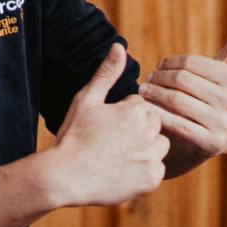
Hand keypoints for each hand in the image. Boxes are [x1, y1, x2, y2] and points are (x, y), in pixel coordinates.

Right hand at [49, 43, 168, 206]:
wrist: (65, 177)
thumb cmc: (73, 135)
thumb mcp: (86, 100)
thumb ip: (107, 73)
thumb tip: (119, 46)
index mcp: (135, 110)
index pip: (141, 106)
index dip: (123, 116)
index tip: (107, 127)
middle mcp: (148, 133)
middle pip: (154, 124)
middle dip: (138, 130)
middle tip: (113, 142)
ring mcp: (151, 157)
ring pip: (160, 146)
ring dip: (147, 149)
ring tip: (120, 155)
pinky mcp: (152, 179)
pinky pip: (158, 169)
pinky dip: (145, 171)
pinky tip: (124, 171)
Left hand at [139, 18, 226, 159]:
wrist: (213, 139)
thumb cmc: (216, 96)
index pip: (191, 63)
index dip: (170, 62)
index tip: (159, 66)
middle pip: (182, 80)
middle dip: (160, 78)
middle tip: (148, 79)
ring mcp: (224, 123)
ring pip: (176, 100)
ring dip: (154, 94)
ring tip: (144, 91)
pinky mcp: (212, 143)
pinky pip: (177, 123)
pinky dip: (157, 114)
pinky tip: (147, 110)